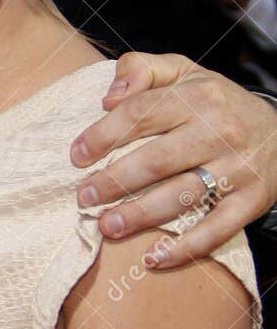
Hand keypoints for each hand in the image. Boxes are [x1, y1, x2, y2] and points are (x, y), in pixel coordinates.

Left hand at [70, 51, 276, 265]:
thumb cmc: (216, 104)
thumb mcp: (183, 72)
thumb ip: (142, 70)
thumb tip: (108, 97)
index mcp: (197, 97)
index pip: (140, 114)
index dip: (103, 136)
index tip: (77, 157)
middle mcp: (218, 131)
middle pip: (156, 159)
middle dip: (114, 181)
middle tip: (84, 197)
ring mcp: (236, 168)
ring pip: (182, 195)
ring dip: (140, 215)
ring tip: (107, 226)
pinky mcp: (250, 201)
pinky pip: (216, 229)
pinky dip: (185, 247)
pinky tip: (154, 258)